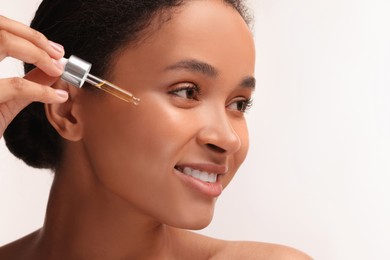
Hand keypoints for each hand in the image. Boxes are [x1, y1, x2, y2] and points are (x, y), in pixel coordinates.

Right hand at [0, 15, 67, 136]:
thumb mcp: (5, 99)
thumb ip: (28, 81)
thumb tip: (54, 69)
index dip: (27, 33)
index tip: (53, 48)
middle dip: (35, 39)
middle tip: (59, 55)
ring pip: (3, 43)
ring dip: (38, 53)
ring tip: (58, 70)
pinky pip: (15, 85)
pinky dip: (41, 89)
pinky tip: (57, 96)